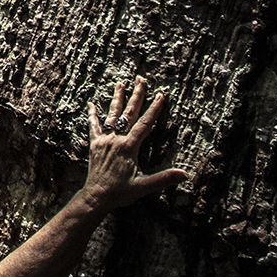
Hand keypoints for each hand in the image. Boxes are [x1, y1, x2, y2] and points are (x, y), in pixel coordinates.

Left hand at [80, 77, 190, 210]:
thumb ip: (164, 179)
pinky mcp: (94, 145)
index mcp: (129, 147)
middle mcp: (116, 139)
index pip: (145, 124)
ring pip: (112, 115)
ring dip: (117, 99)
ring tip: (120, 83)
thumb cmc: (120, 193)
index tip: (161, 95)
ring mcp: (104, 140)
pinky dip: (93, 115)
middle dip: (136, 95)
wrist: (96, 197)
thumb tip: (185, 175)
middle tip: (141, 79)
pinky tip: (91, 104)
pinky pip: (93, 126)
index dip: (154, 109)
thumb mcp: (144, 186)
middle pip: (129, 113)